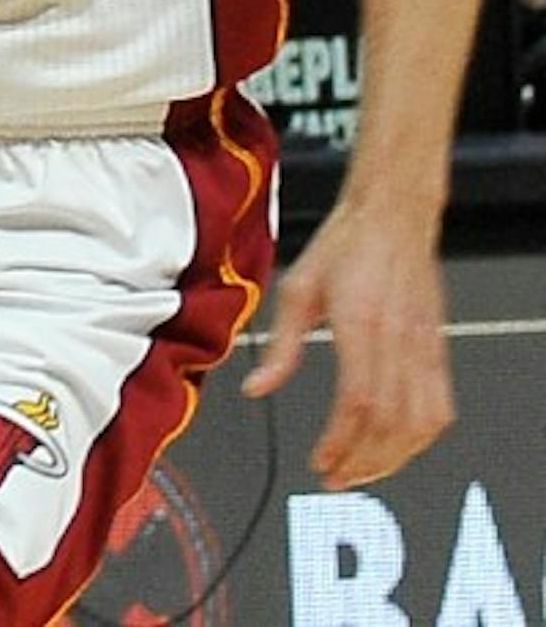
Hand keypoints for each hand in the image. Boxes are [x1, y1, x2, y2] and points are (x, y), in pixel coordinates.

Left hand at [241, 198, 453, 488]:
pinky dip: (421, 436)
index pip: (358, 402)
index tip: (321, 461)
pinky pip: (440, 406)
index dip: (341, 442)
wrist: (391, 217)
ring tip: (362, 469)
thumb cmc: (345, 245)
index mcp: (360, 324)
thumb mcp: (296, 289)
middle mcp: (397, 340)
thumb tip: (256, 387)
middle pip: (391, 423)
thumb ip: (280, 346)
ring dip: (393, 457)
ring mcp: (423, 346)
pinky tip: (397, 445)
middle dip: (364, 461)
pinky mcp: (437, 348)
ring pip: (421, 423)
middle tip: (337, 478)